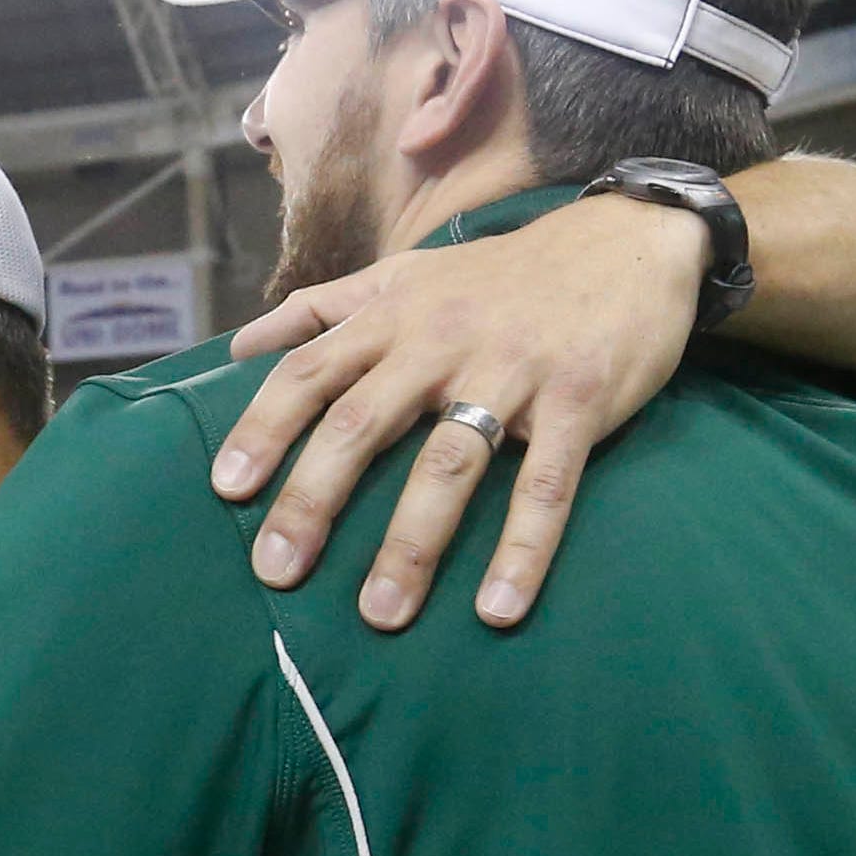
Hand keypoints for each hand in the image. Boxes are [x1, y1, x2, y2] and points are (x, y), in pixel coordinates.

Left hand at [214, 191, 709, 629]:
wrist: (629, 239)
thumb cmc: (502, 275)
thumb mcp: (407, 274)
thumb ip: (322, 311)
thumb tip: (236, 349)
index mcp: (395, 317)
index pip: (311, 371)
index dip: (264, 428)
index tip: (226, 489)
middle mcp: (442, 341)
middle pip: (362, 423)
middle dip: (314, 499)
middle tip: (276, 571)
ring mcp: (512, 370)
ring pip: (448, 463)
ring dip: (411, 544)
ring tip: (380, 615)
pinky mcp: (579, 400)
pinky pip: (545, 485)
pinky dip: (522, 548)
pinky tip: (497, 608)